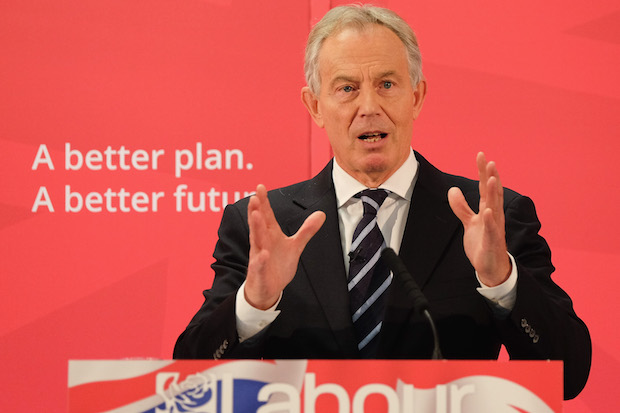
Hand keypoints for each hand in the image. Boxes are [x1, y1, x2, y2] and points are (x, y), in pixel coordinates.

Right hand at [245, 184, 325, 308]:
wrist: (267, 288)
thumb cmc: (277, 264)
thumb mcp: (295, 246)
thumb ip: (307, 230)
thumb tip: (321, 214)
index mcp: (270, 234)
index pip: (266, 215)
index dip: (263, 202)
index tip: (260, 186)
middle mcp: (262, 242)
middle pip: (258, 224)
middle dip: (256, 210)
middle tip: (254, 196)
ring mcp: (258, 257)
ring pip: (256, 241)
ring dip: (255, 228)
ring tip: (256, 215)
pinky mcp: (259, 272)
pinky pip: (258, 265)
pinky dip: (260, 260)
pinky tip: (262, 254)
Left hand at [447, 152, 510, 285]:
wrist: (491, 267)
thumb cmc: (483, 243)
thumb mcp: (469, 222)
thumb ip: (461, 207)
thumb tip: (453, 190)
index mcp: (488, 210)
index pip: (486, 187)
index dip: (483, 172)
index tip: (481, 155)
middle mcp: (494, 216)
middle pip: (493, 193)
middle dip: (491, 177)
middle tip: (489, 161)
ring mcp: (494, 228)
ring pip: (495, 208)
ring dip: (494, 194)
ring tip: (491, 179)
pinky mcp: (492, 242)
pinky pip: (491, 230)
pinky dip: (490, 220)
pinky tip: (487, 211)